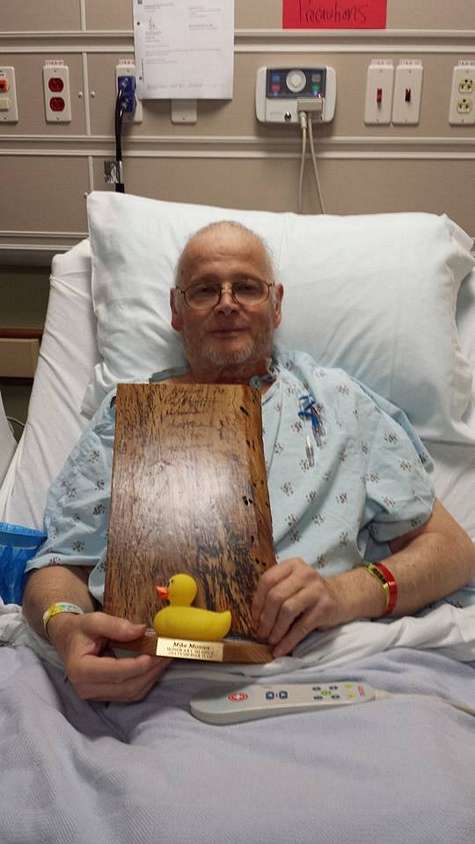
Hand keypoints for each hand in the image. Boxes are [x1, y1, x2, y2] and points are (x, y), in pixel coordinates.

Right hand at [47, 611, 170, 701]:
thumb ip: (115, 625)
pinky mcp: (105, 696)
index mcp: (80, 670)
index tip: (156, 653)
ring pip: (131, 692)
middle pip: (126, 686)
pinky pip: (131, 693)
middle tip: (168, 652)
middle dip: (151, 670)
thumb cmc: (79, 630)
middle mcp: (86, 688)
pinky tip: (156, 665)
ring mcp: (95, 695)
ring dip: (152, 676)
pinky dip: (146, 680)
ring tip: (166, 657)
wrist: (68, 639)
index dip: (138, 665)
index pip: (115, 672)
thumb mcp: (93, 620)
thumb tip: (140, 630)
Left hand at [251, 558, 342, 657]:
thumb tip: (255, 618)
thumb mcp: (293, 584)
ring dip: (276, 630)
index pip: (268, 580)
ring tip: (271, 640)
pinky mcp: (325, 608)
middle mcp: (305, 574)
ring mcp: (316, 590)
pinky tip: (280, 650)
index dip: (257, 601)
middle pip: (276, 596)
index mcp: (293, 565)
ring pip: (287, 610)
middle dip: (265, 618)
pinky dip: (288, 641)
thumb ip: (277, 591)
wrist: (342, 598)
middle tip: (261, 633)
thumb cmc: (310, 594)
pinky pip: (301, 627)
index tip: (254, 617)